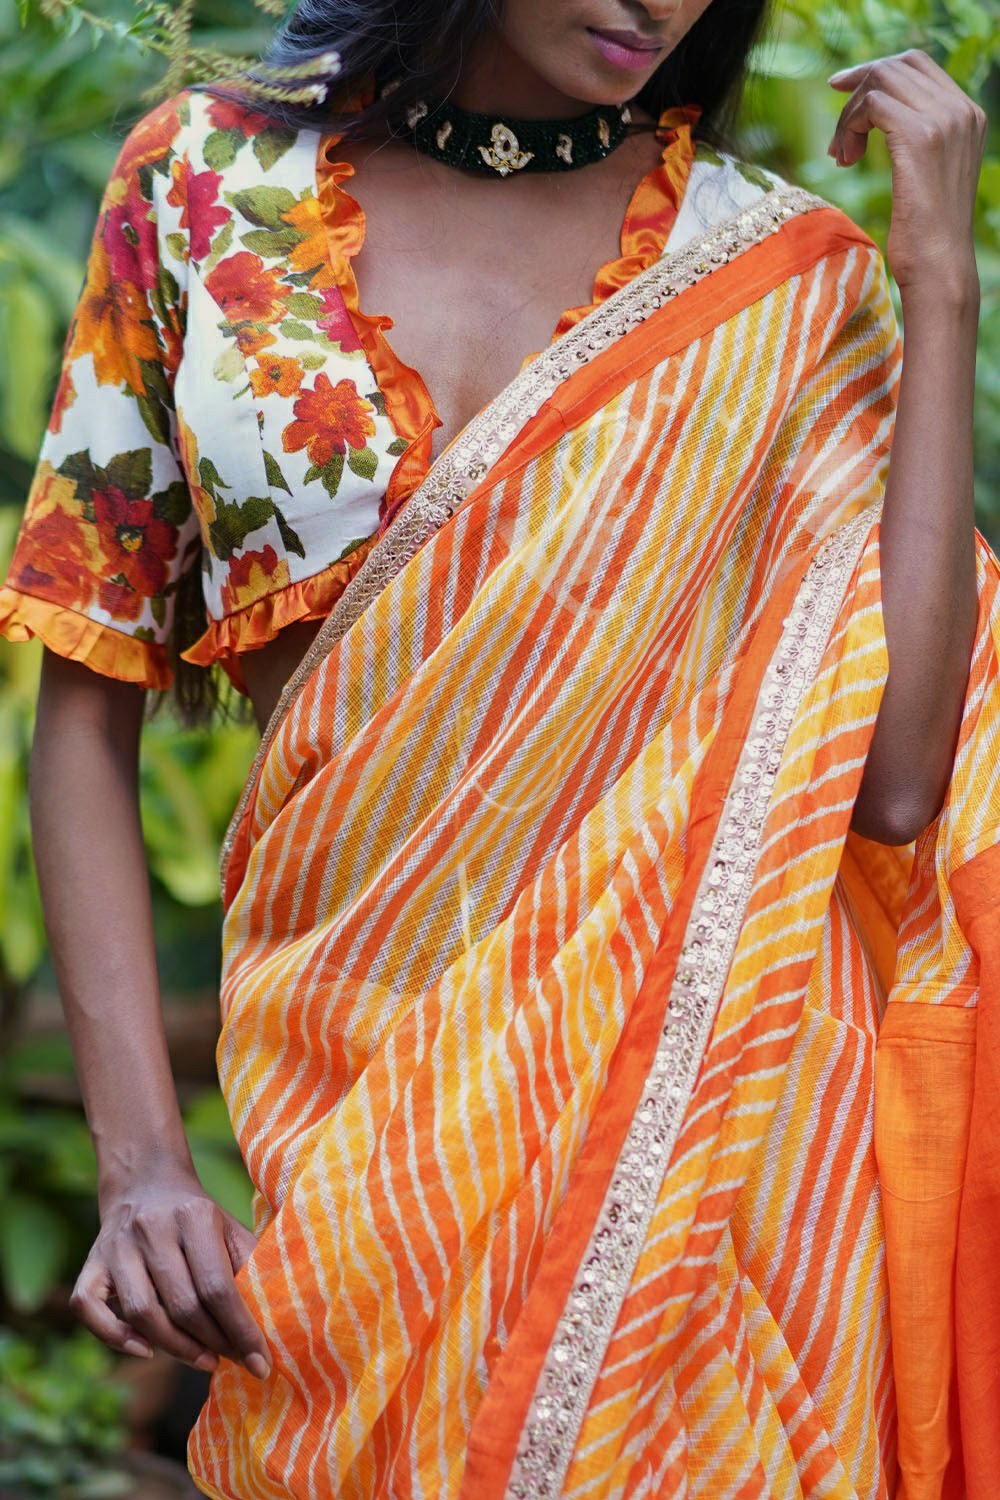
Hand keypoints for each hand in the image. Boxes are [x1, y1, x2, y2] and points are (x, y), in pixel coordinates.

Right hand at [70, 1160, 269, 1378]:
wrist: (145, 1182)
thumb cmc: (197, 1216)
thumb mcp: (229, 1227)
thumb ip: (251, 1265)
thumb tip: (279, 1317)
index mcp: (194, 1216)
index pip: (218, 1287)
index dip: (241, 1331)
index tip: (261, 1364)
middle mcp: (152, 1228)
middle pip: (182, 1305)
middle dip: (213, 1343)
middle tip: (233, 1360)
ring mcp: (116, 1247)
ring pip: (142, 1314)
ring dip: (176, 1349)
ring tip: (204, 1360)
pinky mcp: (91, 1263)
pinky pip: (89, 1308)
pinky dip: (115, 1337)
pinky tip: (146, 1351)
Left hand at [827, 50, 986, 291]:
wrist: (938, 265)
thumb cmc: (926, 234)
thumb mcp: (927, 174)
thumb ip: (916, 137)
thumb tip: (875, 114)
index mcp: (967, 114)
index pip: (917, 65)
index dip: (874, 73)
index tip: (842, 92)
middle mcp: (961, 109)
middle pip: (897, 66)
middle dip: (856, 91)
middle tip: (837, 136)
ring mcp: (943, 119)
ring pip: (880, 82)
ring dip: (848, 116)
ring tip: (841, 157)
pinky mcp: (919, 136)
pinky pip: (871, 105)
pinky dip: (848, 127)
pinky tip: (845, 160)